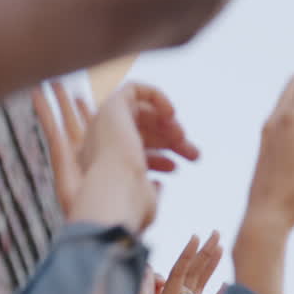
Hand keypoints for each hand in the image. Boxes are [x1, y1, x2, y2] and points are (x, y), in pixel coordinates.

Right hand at [35, 81, 198, 215]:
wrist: (114, 192)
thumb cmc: (127, 204)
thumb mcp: (143, 199)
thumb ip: (149, 190)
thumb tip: (159, 185)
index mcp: (104, 163)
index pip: (133, 152)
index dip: (159, 158)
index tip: (176, 169)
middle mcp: (100, 141)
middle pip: (141, 131)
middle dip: (170, 141)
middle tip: (193, 154)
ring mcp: (104, 123)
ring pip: (142, 113)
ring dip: (167, 124)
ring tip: (183, 138)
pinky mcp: (111, 106)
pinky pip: (134, 89)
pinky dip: (156, 96)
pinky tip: (171, 114)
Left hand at [152, 232, 225, 293]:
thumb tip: (146, 268)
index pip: (178, 274)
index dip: (187, 256)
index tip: (196, 238)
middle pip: (192, 275)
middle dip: (204, 254)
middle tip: (217, 233)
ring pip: (201, 287)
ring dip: (211, 267)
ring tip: (221, 248)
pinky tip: (227, 286)